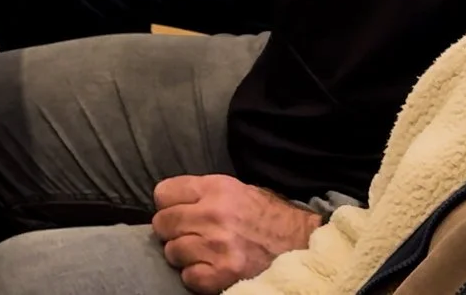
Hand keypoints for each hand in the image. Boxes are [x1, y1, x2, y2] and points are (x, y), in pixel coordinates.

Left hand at [151, 175, 324, 291]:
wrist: (302, 244)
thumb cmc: (267, 216)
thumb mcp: (237, 190)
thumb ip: (203, 193)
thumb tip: (171, 203)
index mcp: (216, 188)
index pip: (163, 193)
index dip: (167, 205)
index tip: (177, 211)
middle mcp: (213, 214)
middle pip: (162, 223)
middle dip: (172, 231)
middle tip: (189, 235)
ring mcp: (217, 245)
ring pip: (172, 252)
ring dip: (184, 255)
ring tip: (203, 253)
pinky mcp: (223, 273)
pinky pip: (188, 276)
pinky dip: (196, 276)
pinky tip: (211, 269)